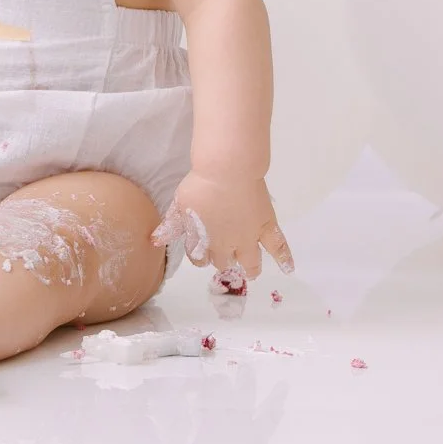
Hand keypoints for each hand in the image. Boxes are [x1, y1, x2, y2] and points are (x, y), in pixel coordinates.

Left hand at [150, 171, 292, 277]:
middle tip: (224, 257)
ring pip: (251, 261)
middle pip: (224, 262)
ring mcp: (249, 237)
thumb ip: (169, 226)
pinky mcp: (267, 226)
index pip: (200, 259)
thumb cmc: (200, 186)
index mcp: (205, 241)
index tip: (200, 251)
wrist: (228, 171)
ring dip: (249, 268)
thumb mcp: (179, 206)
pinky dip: (284, 258)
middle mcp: (228, 245)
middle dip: (222, 261)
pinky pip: (279, 246)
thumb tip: (154, 242)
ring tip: (250, 272)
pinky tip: (288, 269)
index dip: (199, 256)